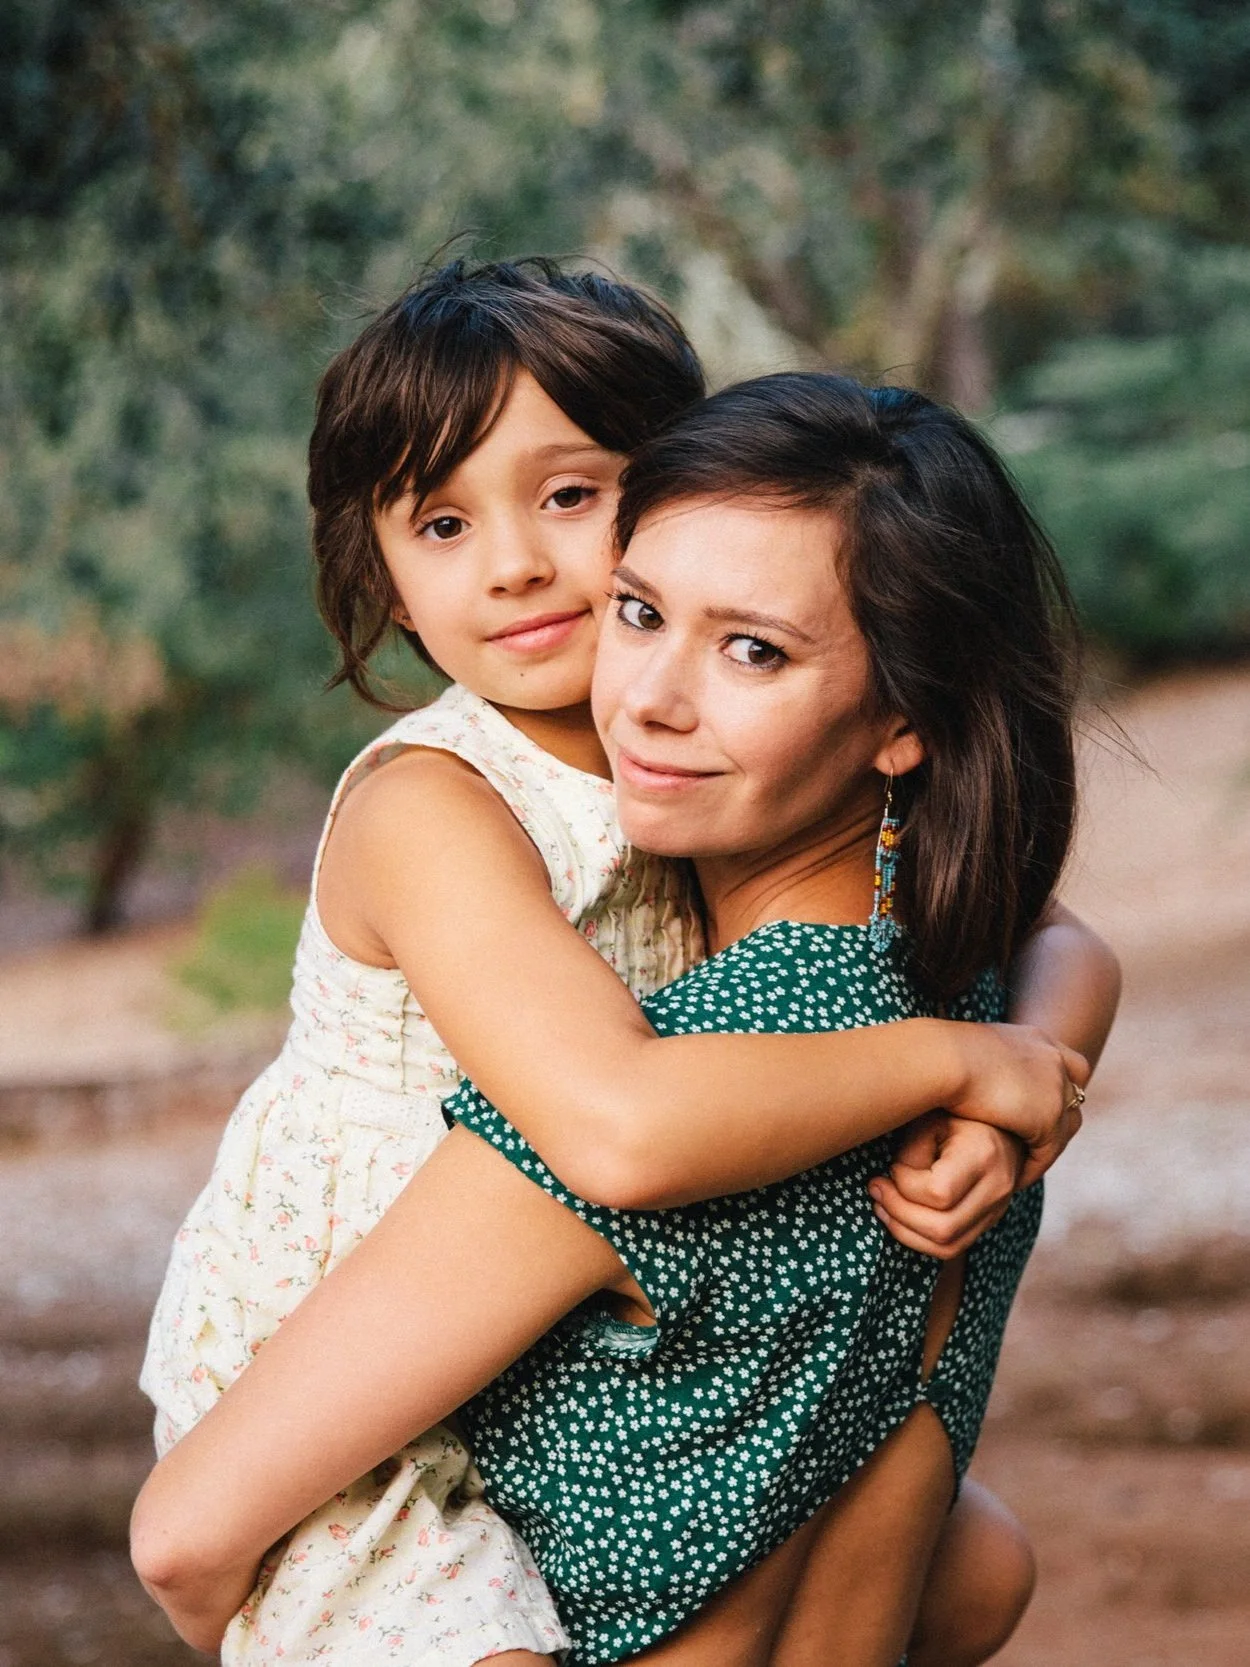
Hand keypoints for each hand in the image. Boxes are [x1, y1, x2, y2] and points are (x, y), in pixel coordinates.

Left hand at [868, 1111, 1023, 1259]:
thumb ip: (912, 1154)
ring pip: (946, 1247)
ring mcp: (996, 1210)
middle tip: (876, 1189)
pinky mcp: (987, 1222)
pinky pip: (951, 1248)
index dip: (904, 1184)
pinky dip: (919, 1240)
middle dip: (898, 1214)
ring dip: (904, 1231)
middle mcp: (997, 1189)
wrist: (996, 1125)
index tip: (892, 1167)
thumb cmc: (954, 1117)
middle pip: (943, 1228)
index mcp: (984, 1155)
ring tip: (882, 1206)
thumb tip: (892, 1187)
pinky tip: (898, 1218)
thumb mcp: (930, 1121)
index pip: (939, 1192)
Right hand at [946, 1022, 1087, 1188]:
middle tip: (1035, 1139)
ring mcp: (1054, 1087)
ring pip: (1064, 1128)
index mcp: (1033, 1038)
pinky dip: (1032, 1166)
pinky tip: (1012, 1178)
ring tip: (1022, 1166)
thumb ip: (977, 1060)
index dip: (1058, 1082)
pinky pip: (1046, 1152)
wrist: (942, 1059)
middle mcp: (1051, 1058)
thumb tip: (961, 1068)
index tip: (1038, 1102)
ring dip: (1046, 1147)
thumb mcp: (964, 1049)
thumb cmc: (936, 1053)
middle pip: (1073, 1093)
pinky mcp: (1048, 1117)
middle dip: (1060, 1116)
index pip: (1065, 1060)